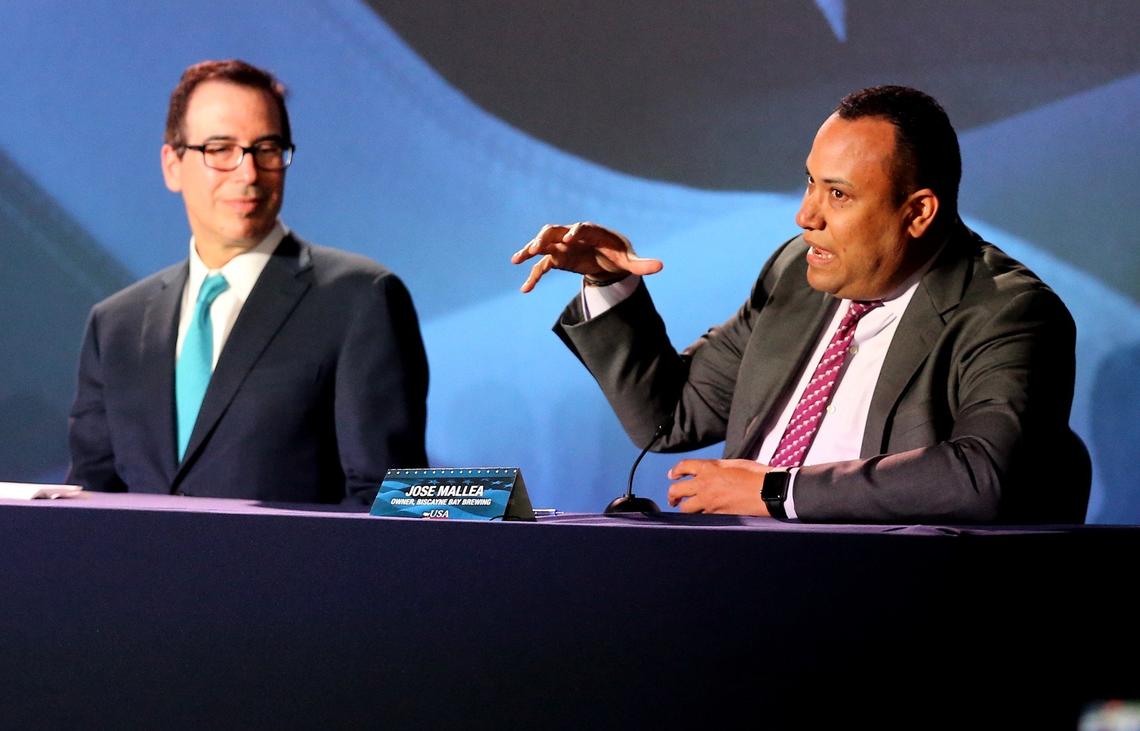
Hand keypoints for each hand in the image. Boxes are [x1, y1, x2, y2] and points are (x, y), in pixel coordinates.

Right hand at [511, 221, 663, 292]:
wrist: (608, 258)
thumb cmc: (620, 254)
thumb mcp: (631, 261)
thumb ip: (643, 264)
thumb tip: (661, 267)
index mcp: (593, 232)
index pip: (583, 227)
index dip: (576, 231)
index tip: (569, 239)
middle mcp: (574, 235)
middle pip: (556, 230)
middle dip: (545, 237)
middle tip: (536, 246)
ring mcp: (562, 246)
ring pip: (543, 244)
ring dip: (530, 250)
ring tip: (517, 260)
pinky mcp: (557, 259)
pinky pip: (543, 266)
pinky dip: (534, 276)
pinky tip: (525, 289)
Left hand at [666, 459, 770, 515]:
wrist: (768, 491)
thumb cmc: (756, 475)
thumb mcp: (735, 463)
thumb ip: (719, 466)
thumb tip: (711, 469)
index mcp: (709, 468)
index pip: (683, 466)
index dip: (675, 471)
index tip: (672, 475)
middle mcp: (705, 484)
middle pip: (677, 490)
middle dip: (672, 495)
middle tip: (673, 499)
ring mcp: (709, 502)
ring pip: (686, 508)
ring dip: (684, 508)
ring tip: (685, 509)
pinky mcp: (717, 515)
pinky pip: (701, 517)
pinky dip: (700, 517)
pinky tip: (702, 517)